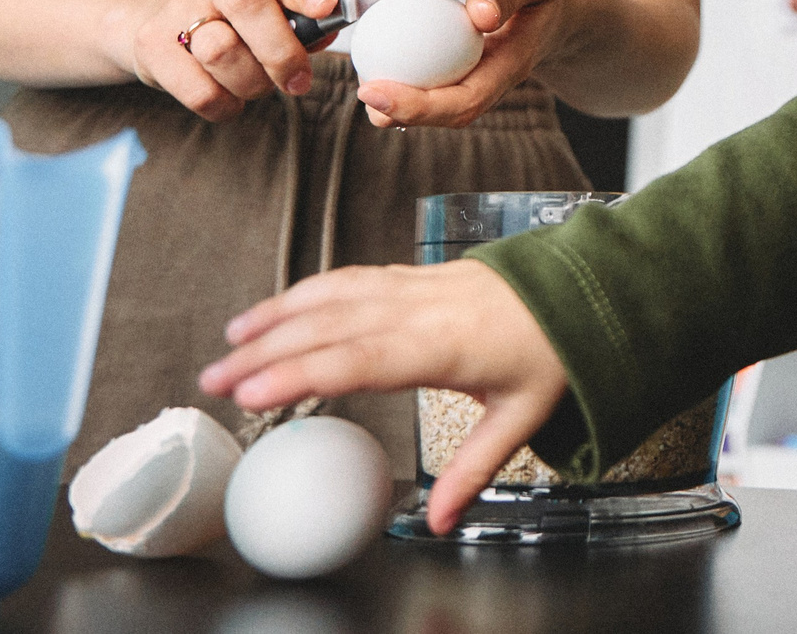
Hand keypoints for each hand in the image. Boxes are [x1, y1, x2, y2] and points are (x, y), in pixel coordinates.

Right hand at [125, 0, 339, 121]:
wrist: (169, 25)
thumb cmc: (241, 21)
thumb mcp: (278, 9)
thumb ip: (307, 20)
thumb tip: (327, 30)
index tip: (326, 7)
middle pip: (247, 3)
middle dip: (280, 49)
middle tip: (298, 80)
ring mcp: (178, 8)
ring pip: (222, 51)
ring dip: (252, 82)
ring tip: (256, 82)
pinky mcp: (153, 46)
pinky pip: (201, 90)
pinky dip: (226, 104)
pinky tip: (229, 94)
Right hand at [200, 260, 566, 534]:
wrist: (580, 288)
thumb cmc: (552, 348)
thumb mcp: (520, 417)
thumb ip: (473, 470)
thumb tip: (442, 522)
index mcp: (444, 344)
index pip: (360, 359)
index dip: (302, 374)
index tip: (253, 391)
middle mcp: (421, 308)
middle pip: (330, 326)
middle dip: (266, 351)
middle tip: (215, 380)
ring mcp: (414, 286)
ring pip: (332, 296)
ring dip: (276, 317)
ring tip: (229, 343)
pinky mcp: (412, 276)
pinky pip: (349, 279)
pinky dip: (306, 292)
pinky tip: (277, 310)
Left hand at [355, 0, 579, 129]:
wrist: (567, 9)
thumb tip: (479, 14)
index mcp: (512, 63)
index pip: (466, 99)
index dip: (420, 105)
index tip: (376, 89)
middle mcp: (496, 82)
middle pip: (451, 113)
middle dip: (404, 113)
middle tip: (364, 92)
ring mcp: (484, 81)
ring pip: (443, 107)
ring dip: (403, 106)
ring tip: (366, 90)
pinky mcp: (471, 74)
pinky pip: (440, 87)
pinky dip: (410, 84)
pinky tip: (383, 69)